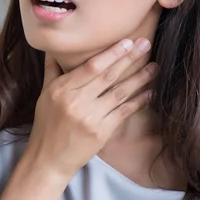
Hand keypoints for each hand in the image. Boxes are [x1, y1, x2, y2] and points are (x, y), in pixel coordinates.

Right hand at [26, 38, 156, 179]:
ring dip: (139, 78)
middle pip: (107, 76)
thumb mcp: (45, 94)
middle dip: (129, 59)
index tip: (127, 41)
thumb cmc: (47, 123)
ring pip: (119, 92)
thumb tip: (54, 47)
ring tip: (155, 66)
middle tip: (145, 44)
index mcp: (61, 89)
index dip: (111, 54)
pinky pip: (124, 112)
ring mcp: (90, 118)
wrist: (49, 158)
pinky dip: (138, 101)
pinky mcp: (101, 132)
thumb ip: (53, 70)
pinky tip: (150, 92)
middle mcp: (76, 101)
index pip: (90, 67)